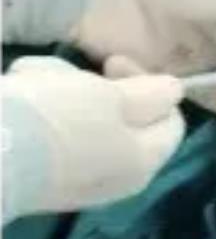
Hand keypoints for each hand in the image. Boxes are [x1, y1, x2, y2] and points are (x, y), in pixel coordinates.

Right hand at [3, 57, 183, 215]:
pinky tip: (17, 89)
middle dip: (92, 84)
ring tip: (31, 81)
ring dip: (58, 86)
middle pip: (122, 113)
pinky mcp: (41, 170)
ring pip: (81, 112)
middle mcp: (114, 174)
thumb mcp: (113, 99)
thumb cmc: (58, 122)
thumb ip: (150, 95)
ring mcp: (76, 175)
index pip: (170, 120)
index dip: (151, 85)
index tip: (114, 63)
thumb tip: (175, 93)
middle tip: (66, 74)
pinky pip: (51, 126)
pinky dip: (35, 102)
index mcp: (143, 161)